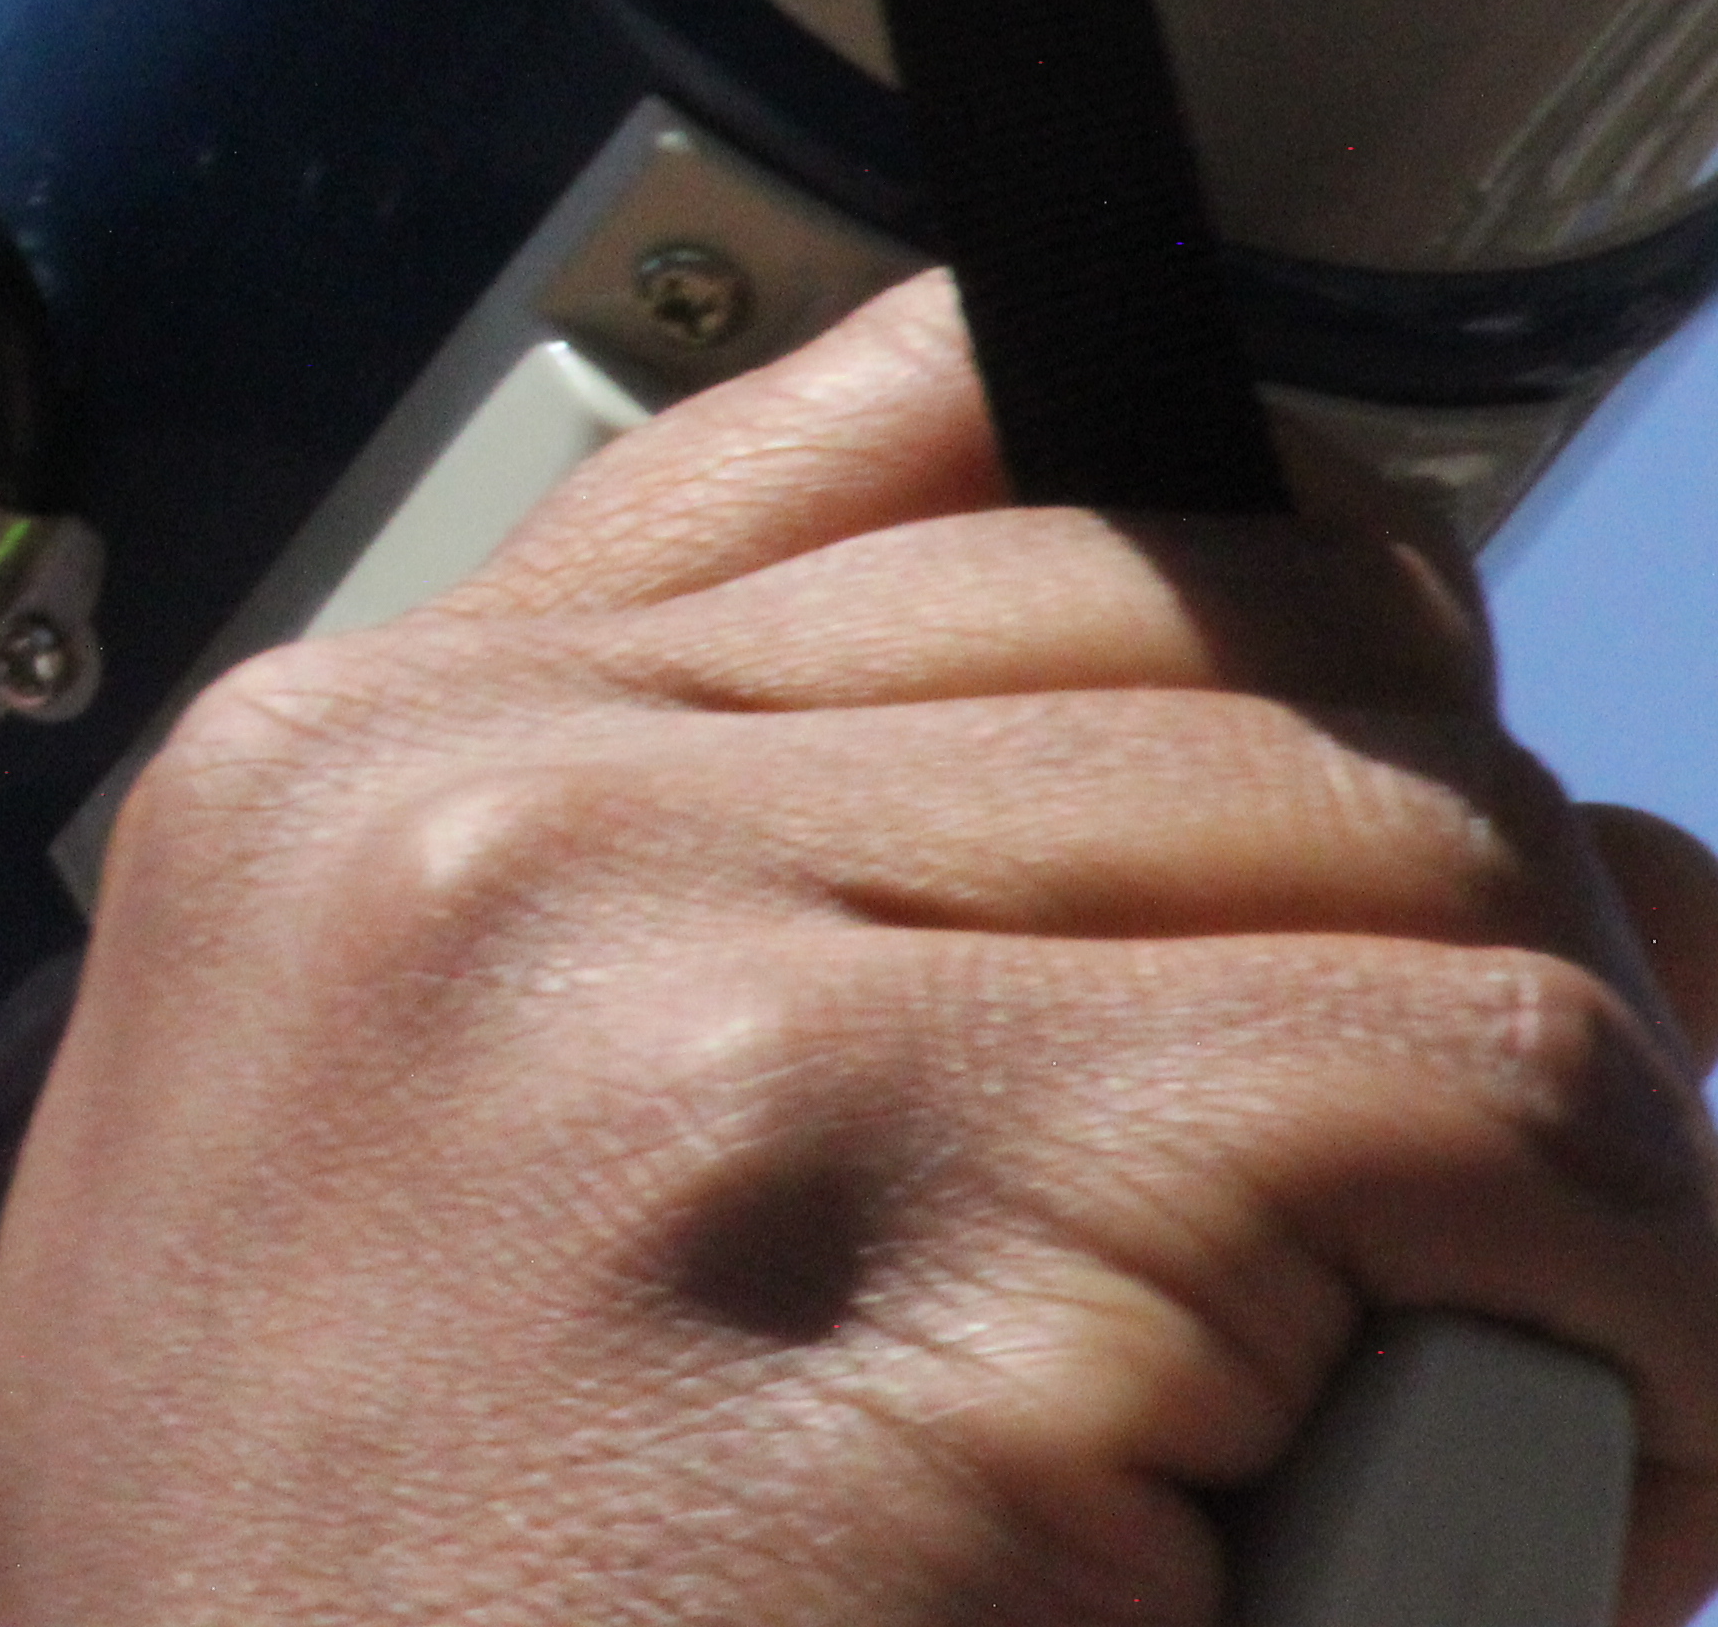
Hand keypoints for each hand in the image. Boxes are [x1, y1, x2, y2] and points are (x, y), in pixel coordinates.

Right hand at [0, 278, 1717, 1626]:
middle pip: (1242, 632)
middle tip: (1497, 1252)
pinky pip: (1495, 1096)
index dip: (1260, 637)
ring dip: (1582, 1154)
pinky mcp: (861, 1181)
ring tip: (1497, 1412)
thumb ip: (781, 919)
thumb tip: (1405, 767)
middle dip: (1455, 935)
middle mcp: (456, 813)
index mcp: (338, 779)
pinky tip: (1552, 1495)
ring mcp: (633, 974)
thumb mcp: (452, 1210)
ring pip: (1415, 840)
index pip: (934, 429)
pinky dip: (1654, 1318)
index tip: (1360, 869)